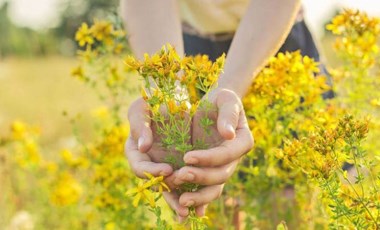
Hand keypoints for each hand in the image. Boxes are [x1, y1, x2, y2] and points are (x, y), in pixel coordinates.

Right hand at [125, 97, 189, 216]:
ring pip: (169, 188)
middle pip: (154, 183)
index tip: (167, 169)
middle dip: (166, 191)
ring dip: (177, 201)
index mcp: (135, 151)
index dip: (151, 171)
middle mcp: (149, 163)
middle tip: (180, 195)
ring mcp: (164, 166)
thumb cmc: (153, 102)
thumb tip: (143, 146)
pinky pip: (184, 185)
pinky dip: (190, 195)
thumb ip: (139, 125)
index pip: (139, 167)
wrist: (174, 100)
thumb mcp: (142, 107)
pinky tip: (199, 208)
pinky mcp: (180, 168)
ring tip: (187, 210)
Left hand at [166, 88, 253, 216]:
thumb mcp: (226, 100)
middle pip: (221, 175)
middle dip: (201, 177)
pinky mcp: (209, 171)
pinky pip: (203, 188)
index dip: (209, 158)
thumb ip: (228, 115)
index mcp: (242, 142)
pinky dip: (195, 198)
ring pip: (214, 188)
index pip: (226, 154)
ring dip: (199, 195)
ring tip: (181, 200)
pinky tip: (181, 203)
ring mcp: (222, 167)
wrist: (213, 106)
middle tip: (180, 175)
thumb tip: (228, 134)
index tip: (188, 156)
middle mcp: (234, 159)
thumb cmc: (221, 100)